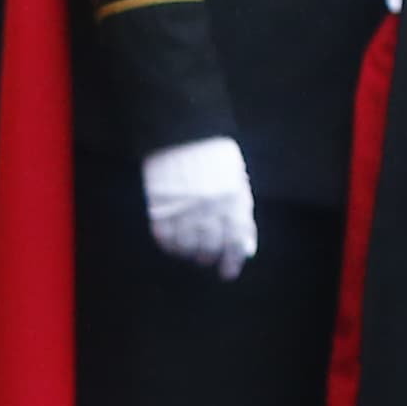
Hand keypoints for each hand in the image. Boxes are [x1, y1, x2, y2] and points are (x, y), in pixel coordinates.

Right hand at [140, 134, 258, 279]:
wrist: (182, 133)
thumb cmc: (213, 157)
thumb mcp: (237, 181)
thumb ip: (242, 214)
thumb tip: (246, 245)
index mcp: (232, 200)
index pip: (234, 241)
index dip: (232, 261)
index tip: (228, 273)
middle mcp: (209, 208)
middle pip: (209, 248)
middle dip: (208, 257)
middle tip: (205, 257)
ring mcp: (183, 209)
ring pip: (186, 248)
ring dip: (188, 253)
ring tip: (189, 249)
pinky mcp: (160, 208)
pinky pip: (164, 239)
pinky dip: (169, 245)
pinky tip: (173, 241)